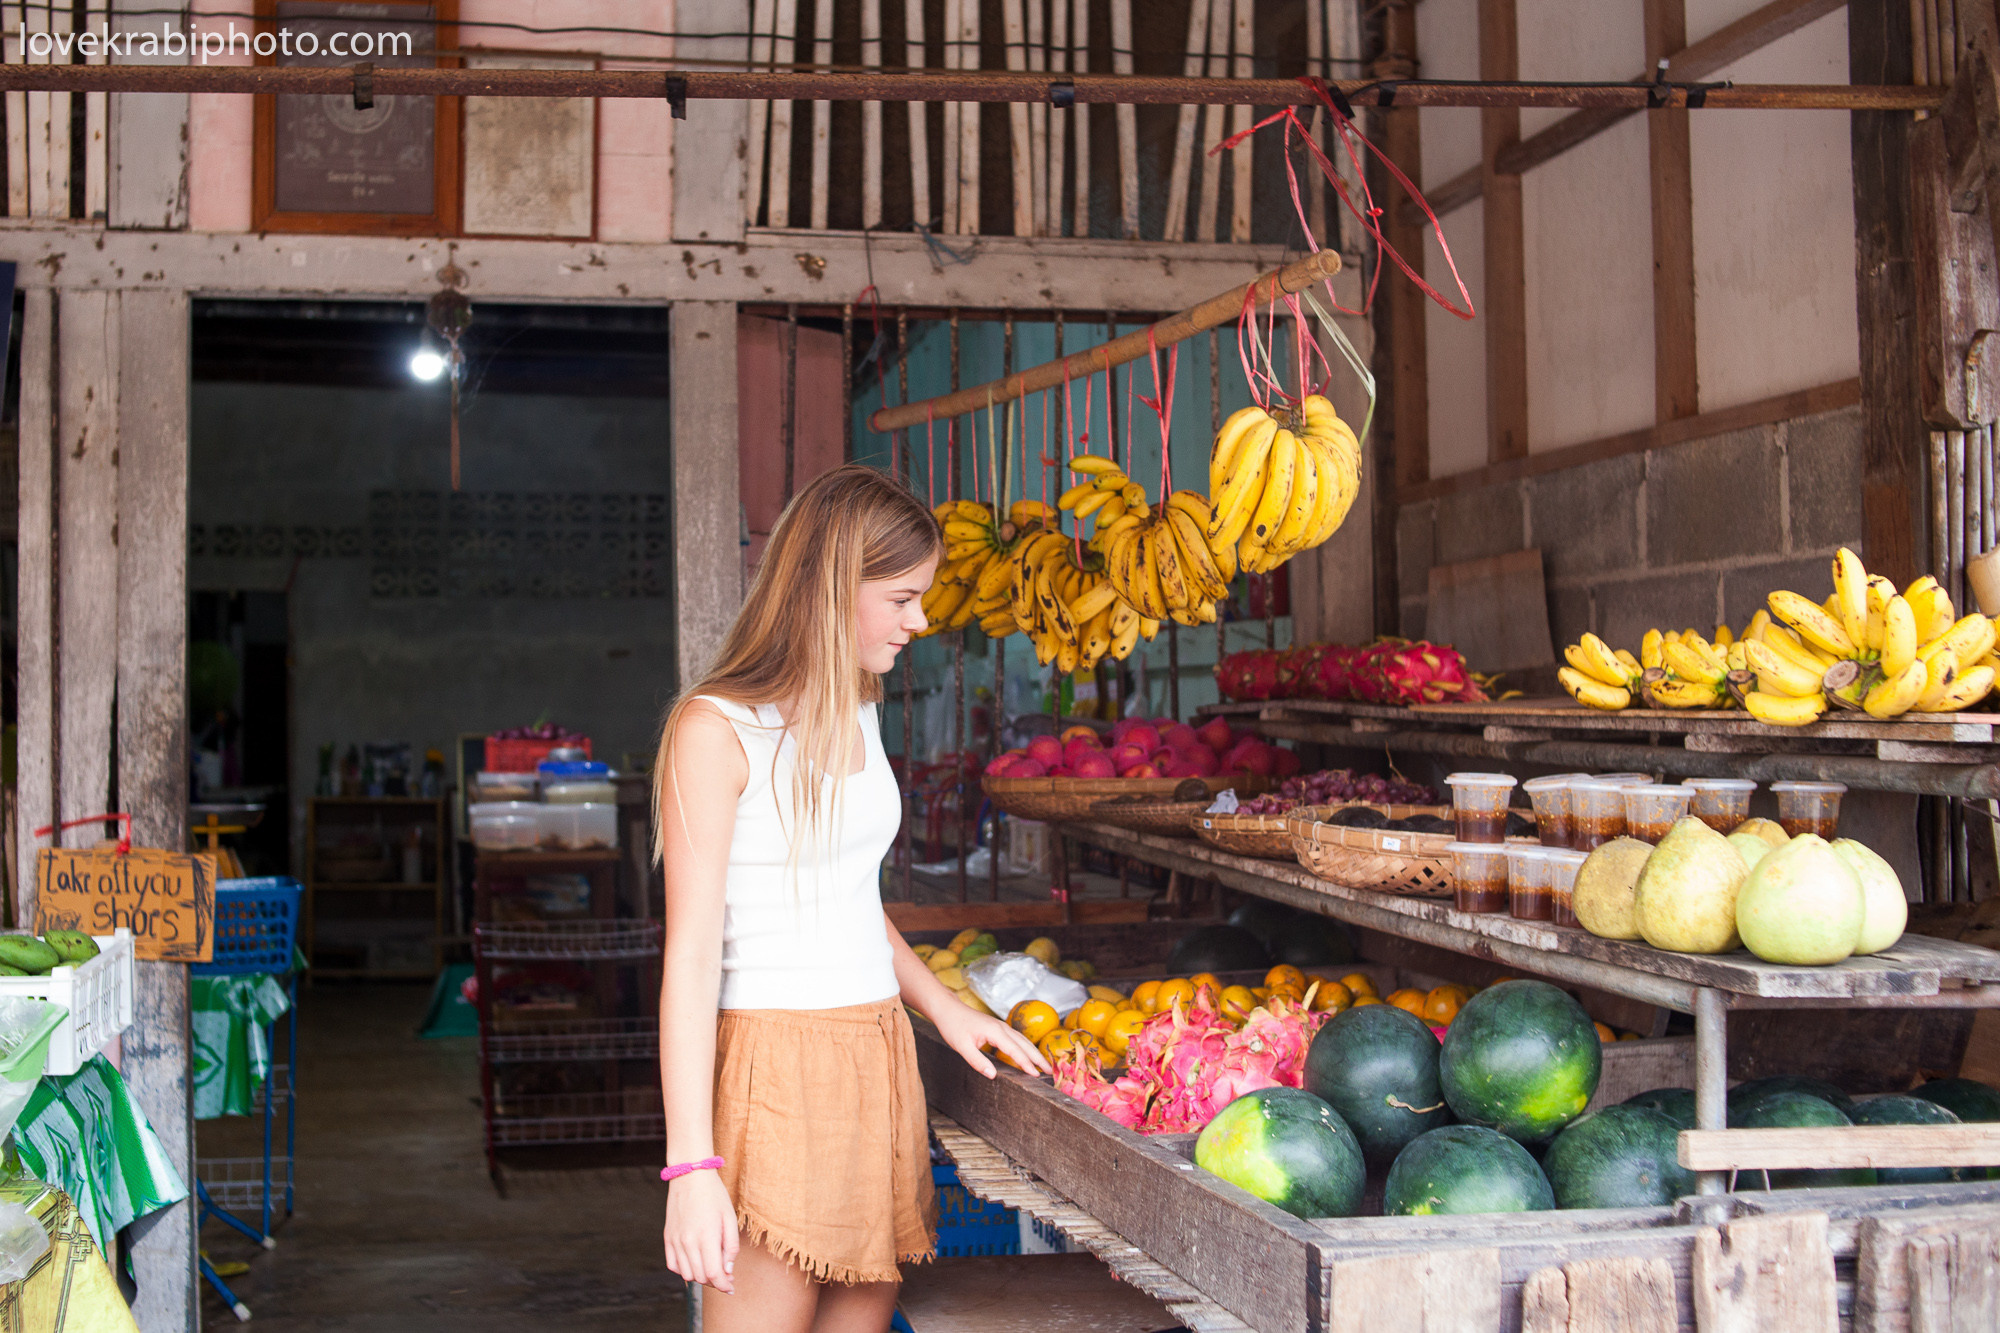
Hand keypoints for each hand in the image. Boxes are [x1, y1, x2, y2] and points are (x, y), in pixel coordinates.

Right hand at [663, 1169, 738, 1292]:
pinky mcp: (667, 1238)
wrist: (690, 1176)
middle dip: (715, 1281)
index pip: (714, 1274)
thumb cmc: (714, 1195)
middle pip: (701, 1277)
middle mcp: (688, 1242)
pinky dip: (684, 1269)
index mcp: (706, 1236)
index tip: (731, 1287)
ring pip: (686, 1274)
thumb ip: (731, 1247)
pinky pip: (673, 1265)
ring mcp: (675, 1241)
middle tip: (725, 1275)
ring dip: (700, 1277)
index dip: (724, 1285)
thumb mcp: (730, 1218)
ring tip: (711, 1267)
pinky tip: (695, 1261)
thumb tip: (728, 1270)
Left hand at [931, 999, 1048, 1078]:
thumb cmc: (953, 1026)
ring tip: (1043, 1064)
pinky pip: (1016, 1038)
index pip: (1015, 1050)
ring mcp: (1000, 1026)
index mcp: (995, 1031)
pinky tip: (1027, 1053)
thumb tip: (993, 1075)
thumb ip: (978, 1062)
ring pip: (1022, 1040)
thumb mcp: (962, 1047)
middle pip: (1024, 1044)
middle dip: (1037, 1057)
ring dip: (1034, 1052)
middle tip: (1049, 1071)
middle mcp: (1001, 1027)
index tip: (1036, 1075)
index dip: (1026, 1063)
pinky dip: (1025, 1047)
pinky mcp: (997, 1028)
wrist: (948, 1009)